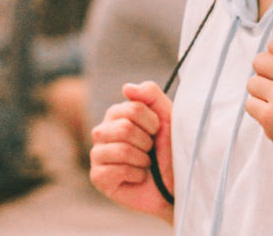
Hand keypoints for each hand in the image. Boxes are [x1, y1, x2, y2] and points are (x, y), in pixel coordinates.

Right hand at [88, 81, 174, 219]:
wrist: (174, 183)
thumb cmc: (170, 148)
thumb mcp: (167, 115)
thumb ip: (150, 94)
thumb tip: (126, 87)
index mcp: (116, 114)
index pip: (132, 108)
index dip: (152, 122)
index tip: (156, 131)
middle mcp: (102, 132)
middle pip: (124, 128)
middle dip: (146, 142)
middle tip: (150, 150)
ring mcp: (98, 154)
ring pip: (120, 149)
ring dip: (142, 159)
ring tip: (145, 164)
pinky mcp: (98, 177)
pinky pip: (116, 170)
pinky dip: (136, 174)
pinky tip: (138, 177)